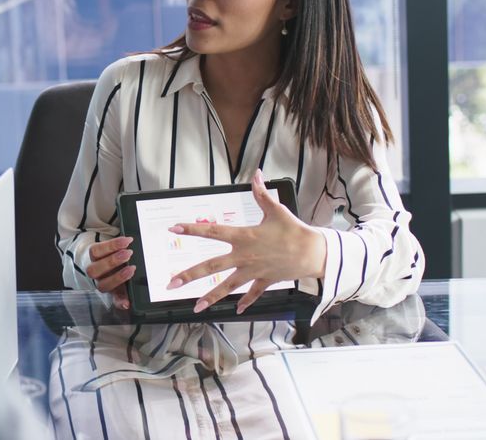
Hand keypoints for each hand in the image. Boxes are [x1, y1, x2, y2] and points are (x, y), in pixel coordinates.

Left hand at [84, 236, 135, 309]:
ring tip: (127, 250)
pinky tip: (124, 241)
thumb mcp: (126, 278)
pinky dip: (111, 245)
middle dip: (117, 276)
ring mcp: (94, 268)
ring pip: (96, 268)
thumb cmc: (119, 267)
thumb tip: (130, 303)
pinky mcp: (92, 253)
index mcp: (113, 289)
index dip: (120, 302)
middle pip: (103, 285)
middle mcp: (101, 281)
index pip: (116, 300)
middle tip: (132, 267)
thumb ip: (130, 288)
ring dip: (112, 260)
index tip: (127, 304)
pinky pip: (96, 250)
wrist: (106, 252)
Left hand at [166, 170, 325, 313]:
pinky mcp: (264, 280)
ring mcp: (252, 271)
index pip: (212, 232)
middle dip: (189, 275)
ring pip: (227, 286)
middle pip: (211, 266)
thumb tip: (256, 174)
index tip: (174, 229)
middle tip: (171, 283)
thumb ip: (261, 193)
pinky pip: (252, 293)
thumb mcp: (275, 209)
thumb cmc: (294, 230)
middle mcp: (243, 256)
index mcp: (243, 236)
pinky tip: (237, 310)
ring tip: (196, 307)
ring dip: (211, 297)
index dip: (192, 229)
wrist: (314, 253)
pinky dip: (246, 301)